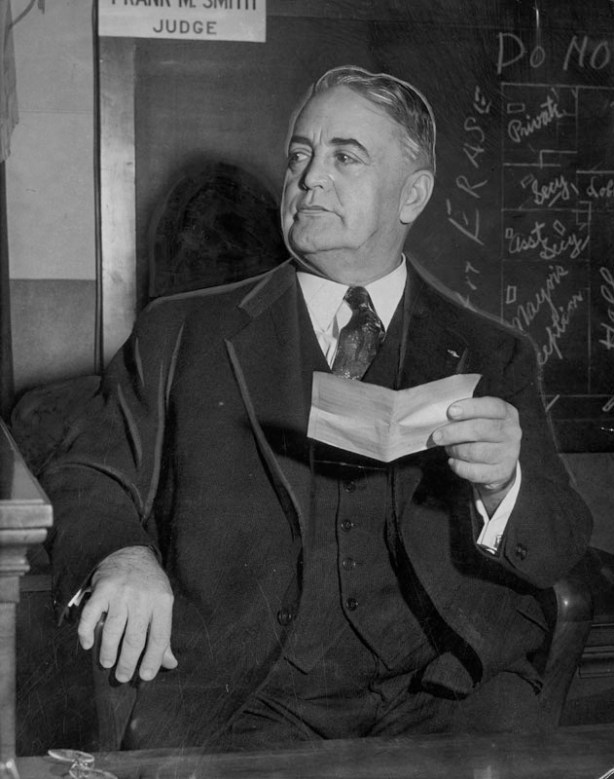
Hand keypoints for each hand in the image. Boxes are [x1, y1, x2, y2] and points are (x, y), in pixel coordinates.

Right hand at [77, 546, 176, 682]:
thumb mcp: (162, 602)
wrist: (129, 552)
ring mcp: (121, 593)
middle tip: (122, 676)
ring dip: (108, 651)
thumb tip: (170, 664)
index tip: (145, 677)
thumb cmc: (148, 583)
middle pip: (135, 638)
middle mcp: (142, 597)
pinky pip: (91, 616)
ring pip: (113, 631)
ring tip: (107, 663)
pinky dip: (86, 633)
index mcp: (162, 601)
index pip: (159, 637)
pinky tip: (88, 644)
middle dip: (128, 663)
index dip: (152, 660)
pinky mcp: (102, 589)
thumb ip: (163, 633)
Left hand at [432, 396, 520, 509]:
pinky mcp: (501, 472)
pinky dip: (458, 466)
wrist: (499, 460)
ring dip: (455, 450)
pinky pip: (473, 471)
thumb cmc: (483, 432)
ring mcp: (509, 454)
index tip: (450, 411)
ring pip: (474, 452)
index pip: (491, 407)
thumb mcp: (480, 417)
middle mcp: (511, 432)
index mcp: (507, 413)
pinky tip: (453, 461)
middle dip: (454, 432)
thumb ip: (465, 414)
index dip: (470, 408)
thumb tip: (440, 418)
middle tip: (436, 436)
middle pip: (480, 430)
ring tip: (448, 448)